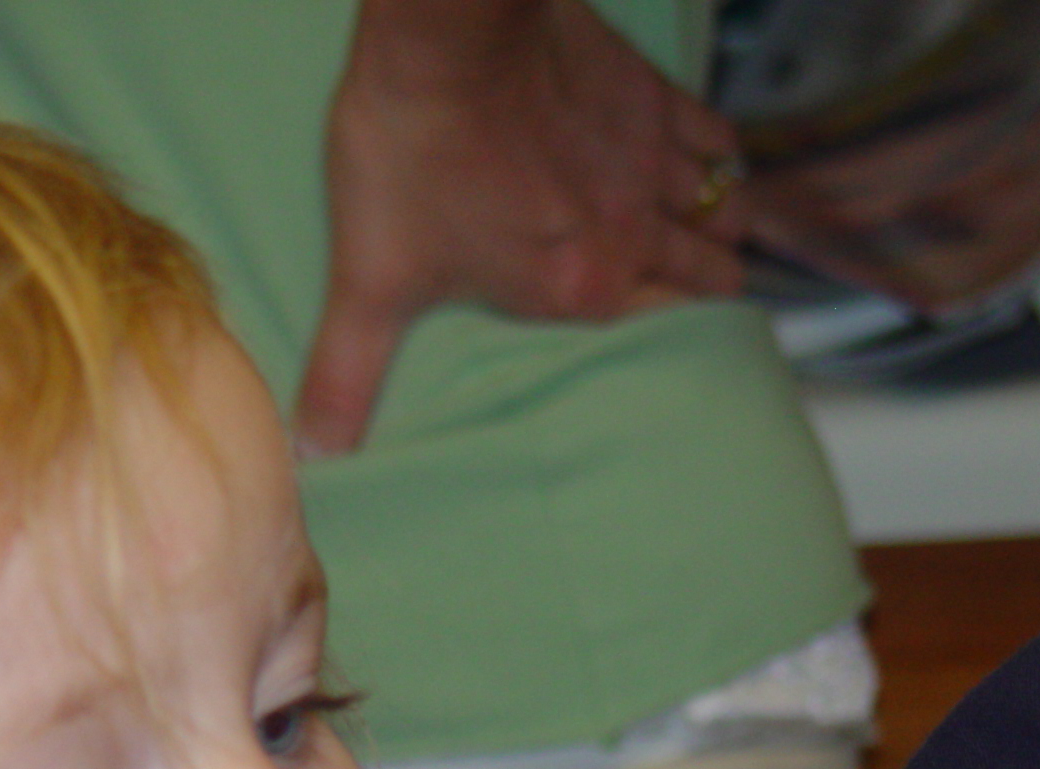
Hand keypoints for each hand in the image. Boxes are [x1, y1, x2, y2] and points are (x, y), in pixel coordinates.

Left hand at [295, 0, 747, 454]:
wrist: (444, 36)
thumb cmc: (413, 151)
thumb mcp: (370, 277)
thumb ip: (348, 371)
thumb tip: (316, 456)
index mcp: (579, 290)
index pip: (668, 336)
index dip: (678, 349)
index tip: (672, 360)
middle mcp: (633, 233)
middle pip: (712, 276)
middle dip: (705, 292)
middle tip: (686, 299)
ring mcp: (650, 159)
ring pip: (723, 209)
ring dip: (713, 230)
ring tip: (694, 240)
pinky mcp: (650, 95)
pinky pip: (715, 137)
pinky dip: (714, 156)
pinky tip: (693, 161)